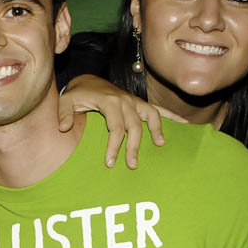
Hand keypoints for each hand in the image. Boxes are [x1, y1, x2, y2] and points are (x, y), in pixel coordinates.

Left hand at [57, 75, 179, 168]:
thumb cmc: (77, 95)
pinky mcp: (139, 103)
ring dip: (156, 130)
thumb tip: (63, 128)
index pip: (115, 127)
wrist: (88, 81)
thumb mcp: (66, 102)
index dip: (113, 146)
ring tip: (160, 146)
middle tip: (131, 165)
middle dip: (133, 147)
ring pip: (150, 116)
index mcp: (108, 102)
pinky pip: (158, 109)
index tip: (109, 163)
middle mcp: (125, 100)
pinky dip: (171, 116)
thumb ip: (63, 114)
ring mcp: (134, 101)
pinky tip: (185, 125)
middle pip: (134, 126)